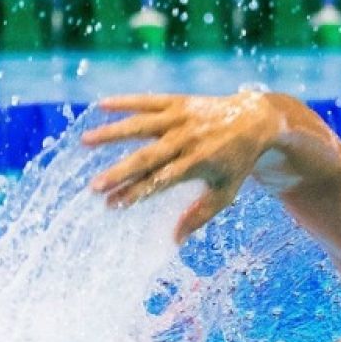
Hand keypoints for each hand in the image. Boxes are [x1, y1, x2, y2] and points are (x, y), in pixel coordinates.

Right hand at [82, 92, 279, 240]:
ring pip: (142, 125)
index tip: (112, 205)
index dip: (136, 193)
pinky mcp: (179, 101)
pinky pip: (149, 100)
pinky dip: (126, 102)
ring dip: (113, 133)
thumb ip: (200, 216)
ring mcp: (182, 118)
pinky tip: (101, 105)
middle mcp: (188, 139)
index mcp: (198, 162)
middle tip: (94, 186)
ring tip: (84, 141)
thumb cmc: (237, 162)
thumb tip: (174, 241)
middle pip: (147, 157)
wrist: (256, 120)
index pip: (161, 181)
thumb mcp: (225, 192)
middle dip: (120, 172)